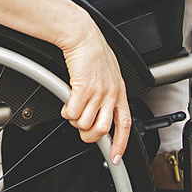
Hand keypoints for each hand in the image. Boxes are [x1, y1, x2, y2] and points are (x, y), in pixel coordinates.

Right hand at [59, 19, 130, 163]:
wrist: (82, 34)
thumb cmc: (92, 50)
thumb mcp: (109, 73)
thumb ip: (108, 92)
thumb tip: (101, 109)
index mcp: (120, 92)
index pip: (125, 125)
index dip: (120, 144)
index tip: (115, 157)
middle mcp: (111, 94)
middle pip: (102, 130)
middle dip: (89, 135)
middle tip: (81, 128)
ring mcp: (98, 92)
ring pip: (86, 123)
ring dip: (76, 122)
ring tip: (73, 111)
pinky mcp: (83, 88)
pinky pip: (73, 113)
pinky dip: (67, 113)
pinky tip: (66, 104)